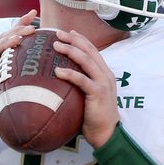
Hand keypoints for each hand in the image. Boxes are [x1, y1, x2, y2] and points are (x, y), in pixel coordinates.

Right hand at [0, 10, 37, 133]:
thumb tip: (54, 68)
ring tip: (16, 40)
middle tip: (31, 28)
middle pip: (3, 39)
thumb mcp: (18, 83)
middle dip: (16, 30)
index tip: (34, 13)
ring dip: (4, 45)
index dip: (22, 23)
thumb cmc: (2, 99)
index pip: (12, 35)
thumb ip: (29, 72)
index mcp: (2, 56)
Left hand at [53, 30, 119, 148]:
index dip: (81, 39)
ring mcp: (103, 83)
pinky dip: (70, 73)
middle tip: (58, 33)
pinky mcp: (98, 93)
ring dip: (71, 51)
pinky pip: (82, 80)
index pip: (93, 51)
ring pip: (87, 61)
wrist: (106, 132)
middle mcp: (105, 75)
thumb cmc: (94, 115)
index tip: (68, 32)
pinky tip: (58, 70)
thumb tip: (62, 75)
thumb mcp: (90, 94)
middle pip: (89, 51)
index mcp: (105, 73)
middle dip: (73, 40)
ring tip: (56, 45)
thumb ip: (82, 82)